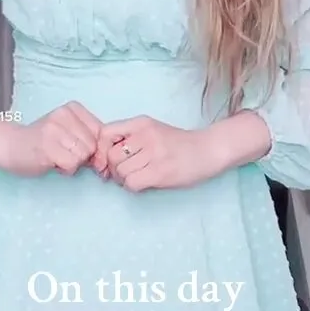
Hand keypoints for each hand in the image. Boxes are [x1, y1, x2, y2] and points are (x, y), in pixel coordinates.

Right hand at [0, 101, 104, 177]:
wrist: (9, 145)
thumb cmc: (42, 142)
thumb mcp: (68, 133)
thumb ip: (89, 141)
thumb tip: (106, 163)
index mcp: (73, 108)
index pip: (101, 132)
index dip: (94, 148)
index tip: (79, 152)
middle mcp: (64, 114)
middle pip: (93, 146)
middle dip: (82, 157)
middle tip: (63, 154)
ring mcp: (55, 129)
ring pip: (83, 156)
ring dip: (73, 163)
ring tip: (57, 157)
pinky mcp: (47, 146)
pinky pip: (71, 164)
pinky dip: (65, 169)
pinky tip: (52, 162)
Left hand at [95, 115, 221, 191]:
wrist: (208, 149)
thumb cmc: (178, 143)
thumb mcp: (153, 131)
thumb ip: (130, 139)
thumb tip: (102, 160)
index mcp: (141, 123)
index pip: (105, 133)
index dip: (101, 149)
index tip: (107, 160)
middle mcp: (145, 135)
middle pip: (111, 156)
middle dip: (113, 169)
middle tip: (124, 173)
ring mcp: (153, 153)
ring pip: (120, 171)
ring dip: (124, 179)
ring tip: (136, 177)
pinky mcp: (160, 171)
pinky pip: (132, 183)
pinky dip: (133, 187)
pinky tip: (143, 183)